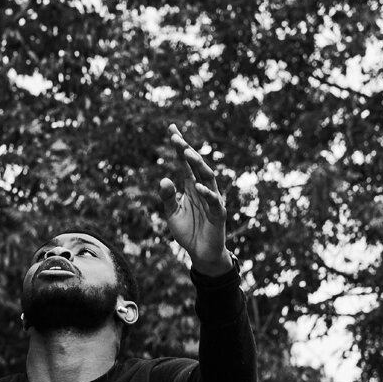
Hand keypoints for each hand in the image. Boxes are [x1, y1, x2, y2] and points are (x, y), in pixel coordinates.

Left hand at [158, 124, 231, 275]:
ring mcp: (212, 200)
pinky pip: (214, 201)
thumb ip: (167, 196)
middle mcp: (203, 188)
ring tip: (187, 153)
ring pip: (207, 178)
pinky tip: (198, 186)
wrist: (201, 253)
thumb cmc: (187, 230)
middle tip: (175, 138)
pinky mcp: (218, 214)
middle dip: (186, 150)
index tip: (172, 129)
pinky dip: (207, 193)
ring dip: (198, 165)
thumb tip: (163, 179)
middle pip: (196, 165)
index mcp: (191, 185)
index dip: (179, 146)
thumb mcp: (171, 212)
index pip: (184, 162)